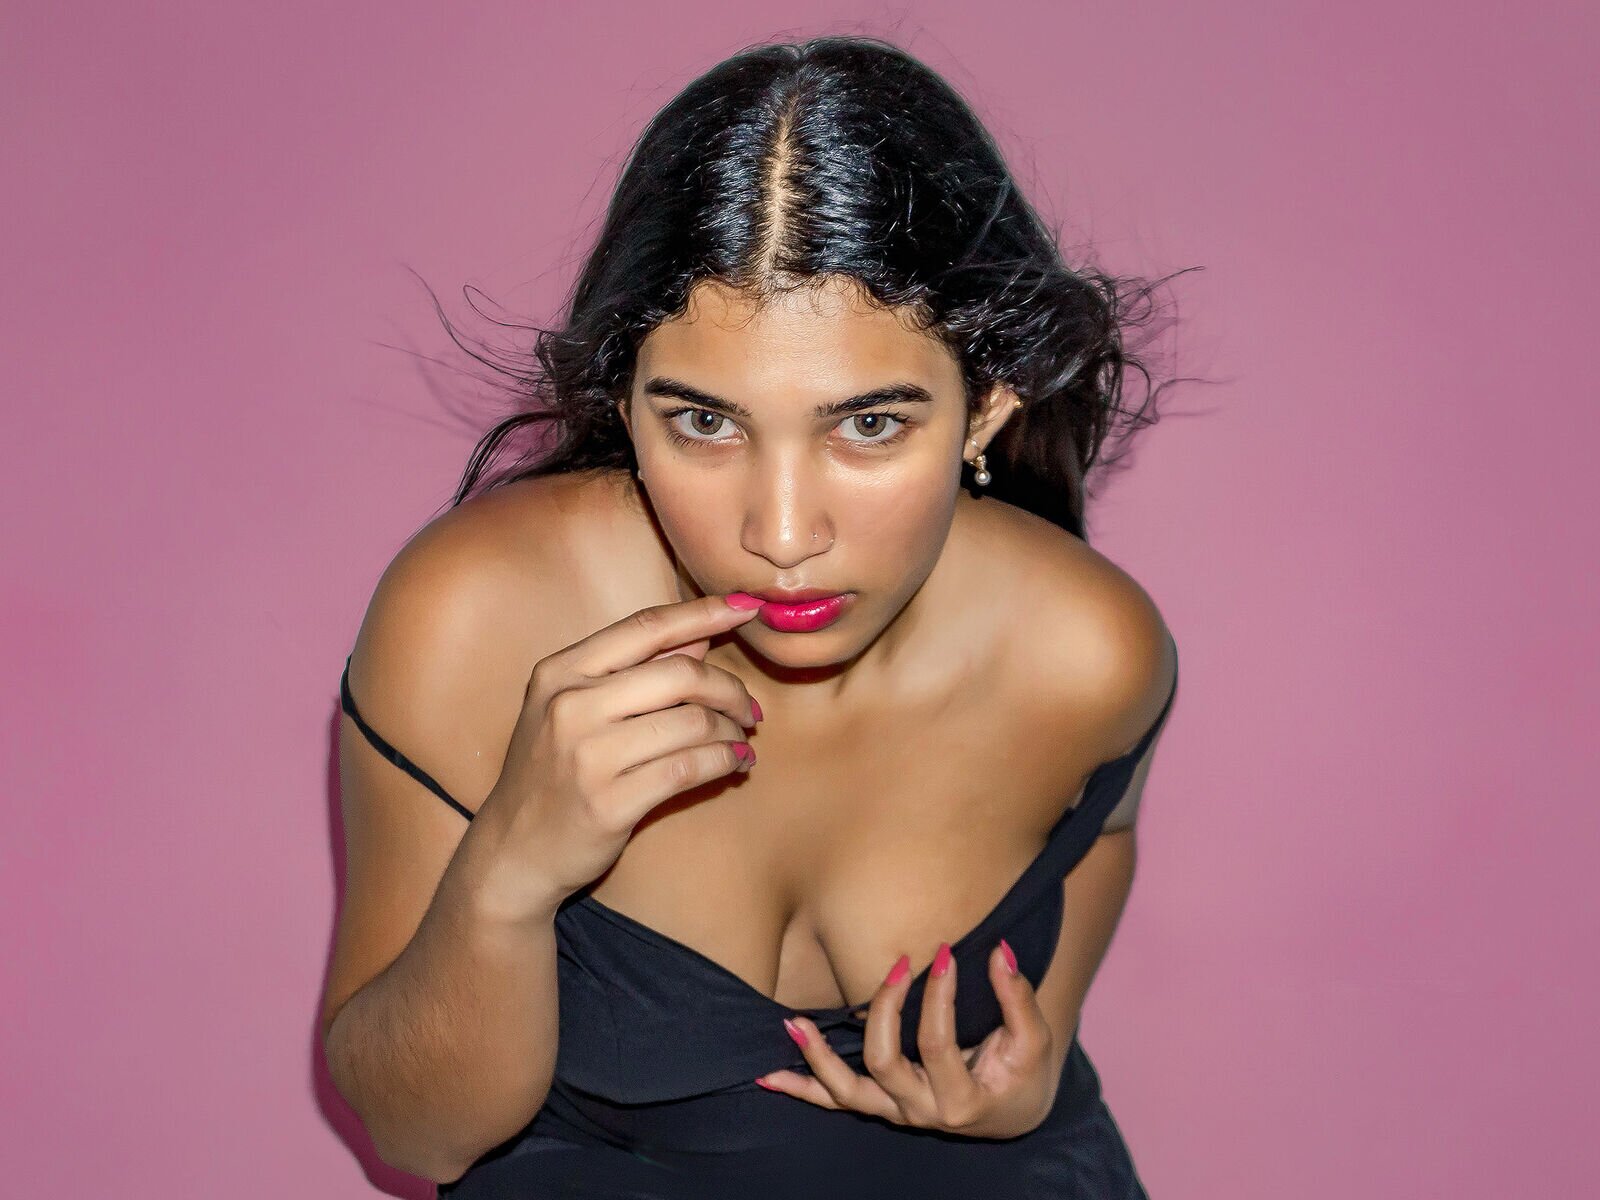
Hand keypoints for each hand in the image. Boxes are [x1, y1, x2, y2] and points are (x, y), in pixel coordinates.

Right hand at [474, 592, 764, 919]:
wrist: (512, 851)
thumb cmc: (552, 773)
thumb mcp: (573, 709)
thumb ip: (635, 670)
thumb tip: (701, 636)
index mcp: (560, 671)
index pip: (645, 627)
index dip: (703, 613)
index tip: (747, 607)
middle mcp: (570, 706)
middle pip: (680, 675)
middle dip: (729, 689)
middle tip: (750, 709)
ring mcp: (587, 755)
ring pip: (691, 723)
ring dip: (731, 730)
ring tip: (741, 740)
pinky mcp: (609, 802)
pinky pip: (689, 768)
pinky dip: (723, 762)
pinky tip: (735, 764)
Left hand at [756, 939, 1059, 1139]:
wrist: (1013, 1112)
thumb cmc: (1021, 1074)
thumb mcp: (1032, 1040)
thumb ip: (1017, 997)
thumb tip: (998, 951)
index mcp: (961, 1100)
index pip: (937, 1043)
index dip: (939, 996)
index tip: (946, 953)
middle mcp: (921, 1111)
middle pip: (884, 1061)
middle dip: (884, 1007)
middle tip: (901, 963)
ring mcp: (895, 1112)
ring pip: (845, 1092)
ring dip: (815, 1059)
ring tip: (793, 1024)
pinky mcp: (879, 1106)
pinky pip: (834, 1102)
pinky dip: (801, 1090)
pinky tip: (767, 1078)